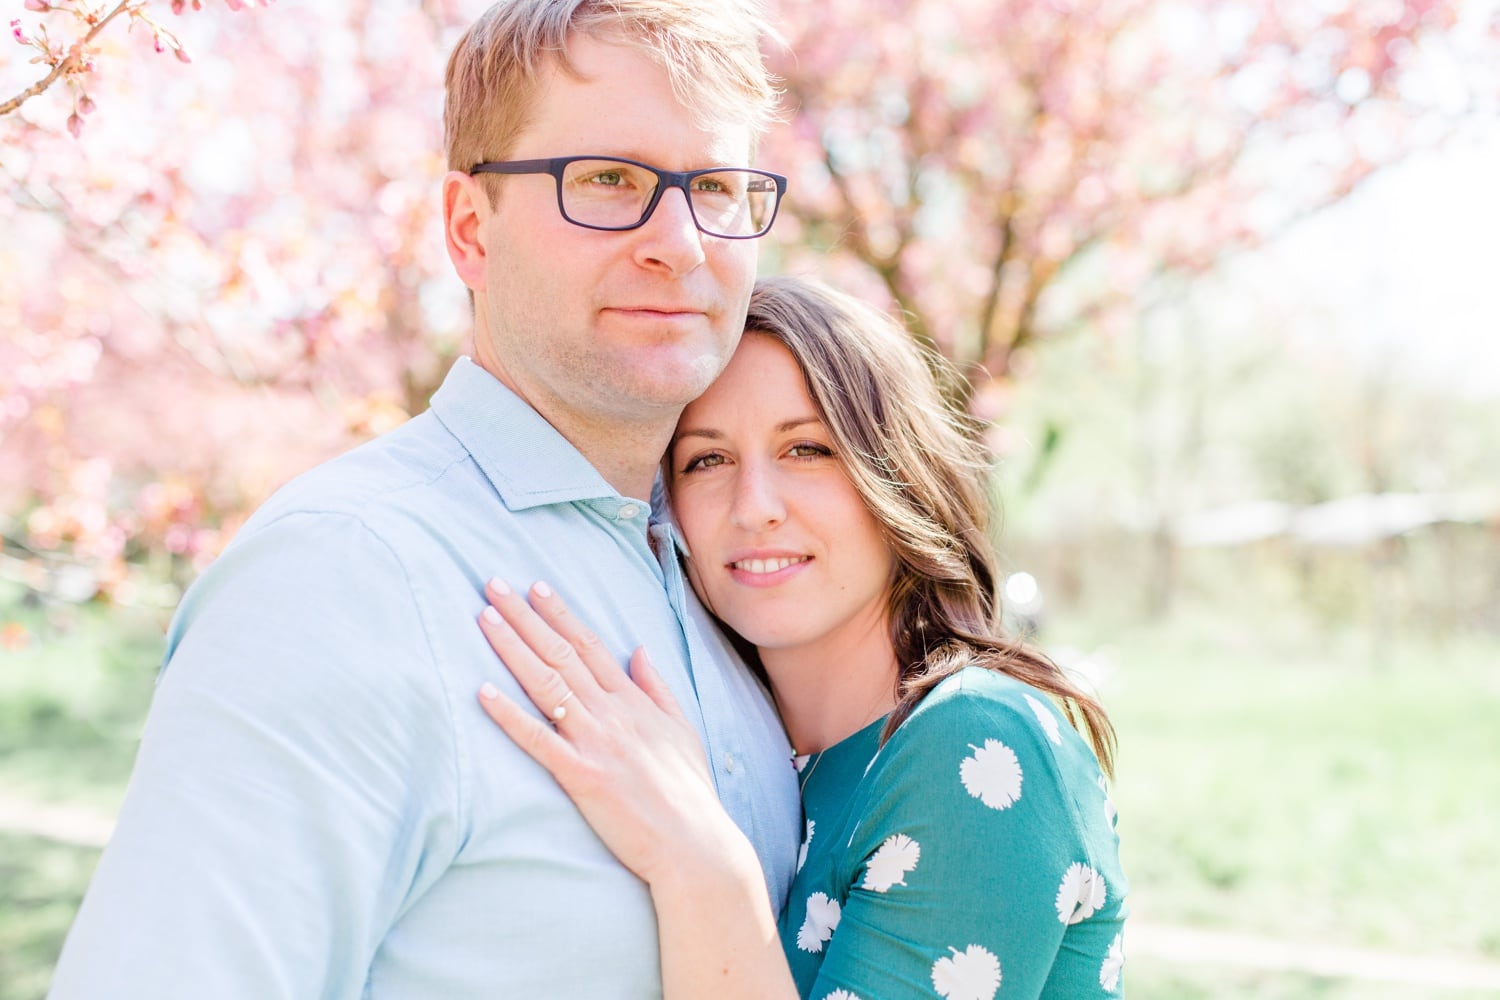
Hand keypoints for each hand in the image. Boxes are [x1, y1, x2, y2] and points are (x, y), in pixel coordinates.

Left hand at [475, 578, 742, 887]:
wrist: (695, 843)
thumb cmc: (689, 792)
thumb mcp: (682, 728)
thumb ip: (657, 687)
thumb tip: (639, 649)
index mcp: (634, 701)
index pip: (590, 645)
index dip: (559, 613)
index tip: (534, 586)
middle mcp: (612, 713)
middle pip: (561, 653)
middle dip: (525, 616)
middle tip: (493, 584)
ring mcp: (596, 742)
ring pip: (546, 683)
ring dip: (513, 647)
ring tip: (485, 617)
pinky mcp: (581, 776)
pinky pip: (538, 739)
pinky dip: (509, 714)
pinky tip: (482, 691)